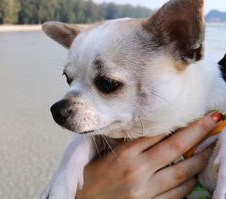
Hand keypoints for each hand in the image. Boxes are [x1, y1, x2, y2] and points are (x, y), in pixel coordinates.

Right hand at [76, 112, 221, 198]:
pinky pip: (177, 194)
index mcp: (124, 153)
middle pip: (176, 147)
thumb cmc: (91, 178)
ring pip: (182, 171)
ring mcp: (145, 190)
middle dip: (198, 132)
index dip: (179, 122)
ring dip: (200, 158)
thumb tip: (144, 128)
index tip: (192, 114)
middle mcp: (137, 169)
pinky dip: (189, 184)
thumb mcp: (102, 154)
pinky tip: (194, 174)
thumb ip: (123, 141)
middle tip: (214, 120)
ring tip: (212, 147)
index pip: (157, 132)